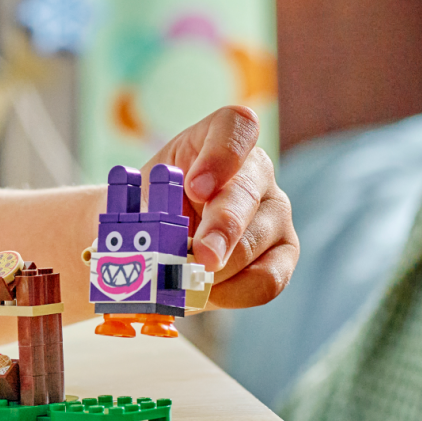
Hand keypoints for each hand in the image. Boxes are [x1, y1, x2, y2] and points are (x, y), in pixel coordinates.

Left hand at [146, 106, 296, 308]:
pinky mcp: (283, 252)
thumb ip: (147, 214)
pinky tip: (206, 293)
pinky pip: (269, 279)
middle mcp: (255, 171)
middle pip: (247, 194)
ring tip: (185, 281)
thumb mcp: (138, 200)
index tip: (195, 187)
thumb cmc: (148, 207)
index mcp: (219, 139)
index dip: (221, 156)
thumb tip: (152, 246)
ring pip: (257, 242)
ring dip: (219, 270)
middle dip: (222, 229)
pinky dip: (232, 293)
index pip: (236, 127)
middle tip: (201, 257)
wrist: (152, 239)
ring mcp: (274, 211)